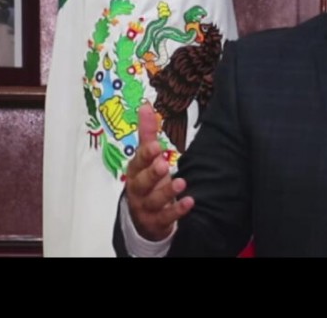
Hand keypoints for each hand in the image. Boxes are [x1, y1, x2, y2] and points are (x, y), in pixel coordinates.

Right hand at [124, 103, 193, 240]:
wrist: (142, 217)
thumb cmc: (147, 181)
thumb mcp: (146, 158)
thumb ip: (147, 133)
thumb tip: (145, 105)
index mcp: (135, 171)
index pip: (138, 161)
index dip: (146, 155)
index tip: (156, 146)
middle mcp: (138, 189)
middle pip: (142, 182)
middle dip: (152, 173)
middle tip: (163, 164)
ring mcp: (146, 207)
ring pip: (154, 200)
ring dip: (167, 192)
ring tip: (182, 183)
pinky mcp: (156, 222)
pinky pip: (166, 217)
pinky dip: (177, 211)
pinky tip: (190, 202)